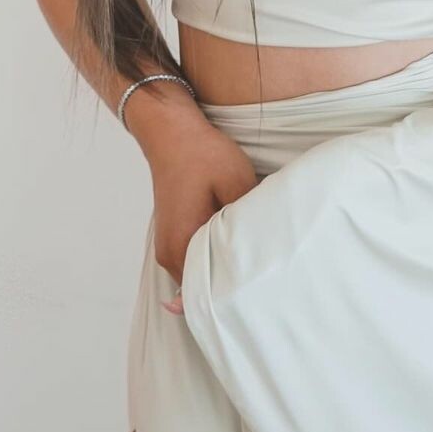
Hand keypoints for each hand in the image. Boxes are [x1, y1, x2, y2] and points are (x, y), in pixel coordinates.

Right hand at [147, 117, 260, 316]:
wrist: (171, 131)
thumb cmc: (201, 153)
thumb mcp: (235, 181)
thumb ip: (246, 219)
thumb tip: (264, 245)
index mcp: (182, 244)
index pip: (205, 295)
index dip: (234, 299)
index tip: (259, 301)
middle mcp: (168, 253)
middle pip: (201, 290)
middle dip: (230, 288)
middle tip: (263, 286)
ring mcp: (168, 245)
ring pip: (197, 274)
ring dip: (221, 271)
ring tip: (252, 266)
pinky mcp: (172, 234)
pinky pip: (193, 259)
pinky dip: (212, 258)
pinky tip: (234, 248)